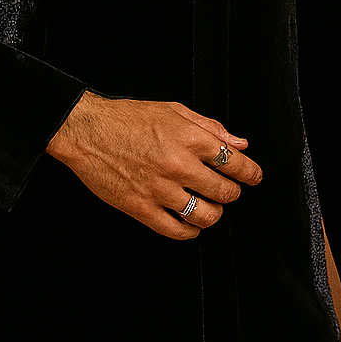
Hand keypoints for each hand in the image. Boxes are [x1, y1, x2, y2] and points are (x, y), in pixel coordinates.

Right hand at [46, 92, 261, 239]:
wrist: (87, 132)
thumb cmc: (127, 118)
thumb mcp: (174, 110)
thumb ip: (210, 127)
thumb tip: (239, 143)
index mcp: (188, 138)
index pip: (235, 162)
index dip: (251, 173)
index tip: (254, 177)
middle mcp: (178, 165)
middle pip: (225, 192)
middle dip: (233, 192)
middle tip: (228, 189)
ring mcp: (160, 190)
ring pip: (205, 215)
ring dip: (214, 213)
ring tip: (210, 206)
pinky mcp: (141, 208)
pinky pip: (177, 230)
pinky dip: (191, 230)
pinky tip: (191, 222)